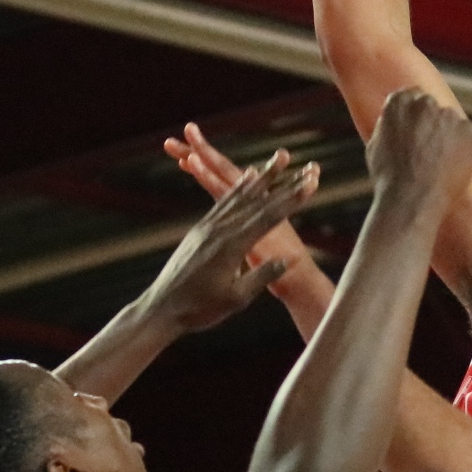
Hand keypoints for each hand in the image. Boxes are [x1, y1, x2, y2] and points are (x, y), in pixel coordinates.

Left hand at [141, 147, 318, 334]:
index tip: (310, 186)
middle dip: (281, 182)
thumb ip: (260, 277)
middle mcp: (220, 230)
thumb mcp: (235, 299)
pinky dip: (237, 189)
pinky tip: (244, 179)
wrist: (161, 308)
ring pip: (238, 196)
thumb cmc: (199, 309)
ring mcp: (207, 227)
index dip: (291, 201)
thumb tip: (284, 261)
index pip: (269, 218)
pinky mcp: (199, 230)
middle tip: (299, 164)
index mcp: (232, 247)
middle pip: (256, 201)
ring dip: (260, 178)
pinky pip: (222, 203)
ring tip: (275, 162)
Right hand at [364, 85, 471, 221]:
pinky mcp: (470, 131)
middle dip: (434, 124)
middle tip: (431, 151)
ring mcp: (449, 115)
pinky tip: (452, 169)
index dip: (417, 117)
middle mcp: (425, 102)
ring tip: (440, 166)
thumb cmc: (389, 179)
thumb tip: (396, 121)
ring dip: (450, 137)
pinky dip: (466, 151)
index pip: (413, 97)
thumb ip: (390, 126)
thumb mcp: (376, 145)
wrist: (410, 200)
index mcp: (399, 101)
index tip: (418, 131)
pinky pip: (469, 137)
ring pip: (453, 123)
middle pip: (434, 108)